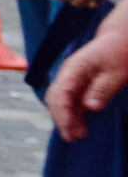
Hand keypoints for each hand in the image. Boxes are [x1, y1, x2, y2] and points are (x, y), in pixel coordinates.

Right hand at [51, 3, 127, 139]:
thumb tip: (90, 107)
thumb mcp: (117, 72)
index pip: (60, 93)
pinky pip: (70, 101)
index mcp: (74, 68)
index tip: (70, 129)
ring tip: (77, 136)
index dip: (63, 113)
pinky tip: (80, 126)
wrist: (120, 38)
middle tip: (72, 138)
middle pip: (55, 99)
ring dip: (66, 118)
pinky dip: (73, 114)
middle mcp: (68, 74)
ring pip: (61, 101)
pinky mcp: (79, 83)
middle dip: (61, 119)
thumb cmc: (120, 52)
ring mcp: (72, 79)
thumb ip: (102, 88)